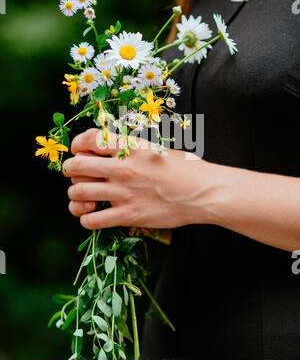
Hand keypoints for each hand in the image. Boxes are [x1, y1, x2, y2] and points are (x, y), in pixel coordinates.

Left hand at [62, 128, 207, 229]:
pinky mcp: (129, 215)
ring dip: (76, 195)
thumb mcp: (156, 148)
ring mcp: (123, 193)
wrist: (203, 192)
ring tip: (85, 196)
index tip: (79, 151)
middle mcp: (122, 168)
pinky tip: (95, 214)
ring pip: (78, 193)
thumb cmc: (183, 167)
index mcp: (129, 147)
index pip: (88, 139)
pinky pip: (91, 220)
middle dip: (70, 170)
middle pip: (75, 166)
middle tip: (77, 175)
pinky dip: (87, 218)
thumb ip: (130, 148)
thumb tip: (108, 148)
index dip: (77, 144)